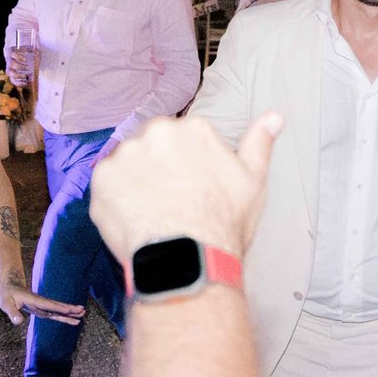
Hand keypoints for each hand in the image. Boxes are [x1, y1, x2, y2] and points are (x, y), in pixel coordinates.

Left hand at [0, 274, 85, 328]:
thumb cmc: (6, 294)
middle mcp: (40, 303)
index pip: (47, 305)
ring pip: (58, 310)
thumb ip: (12, 312)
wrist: (8, 287)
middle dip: (69, 308)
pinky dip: (64, 316)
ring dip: (70, 312)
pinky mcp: (42, 310)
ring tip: (83, 313)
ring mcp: (42, 306)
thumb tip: (18, 322)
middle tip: (82, 310)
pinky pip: (54, 314)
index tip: (68, 309)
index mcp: (33, 300)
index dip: (57, 307)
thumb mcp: (5, 303)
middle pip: (57, 306)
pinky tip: (72, 319)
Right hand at [5, 42, 36, 86]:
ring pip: (10, 73)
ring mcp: (10, 69)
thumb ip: (34, 52)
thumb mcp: (33, 52)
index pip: (12, 53)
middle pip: (11, 64)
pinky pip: (13, 81)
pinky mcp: (12, 77)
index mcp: (13, 53)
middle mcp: (10, 61)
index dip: (18, 56)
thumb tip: (37, 51)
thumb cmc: (30, 55)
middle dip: (20, 66)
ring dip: (18, 75)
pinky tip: (26, 83)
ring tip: (27, 76)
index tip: (26, 59)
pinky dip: (19, 83)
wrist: (26, 61)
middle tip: (28, 68)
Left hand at [89, 112, 280, 263]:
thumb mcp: (253, 181)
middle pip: (152, 145)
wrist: (187, 261)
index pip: (181, 139)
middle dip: (157, 167)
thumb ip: (259, 142)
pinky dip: (116, 199)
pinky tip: (135, 218)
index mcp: (192, 129)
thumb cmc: (224, 223)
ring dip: (135, 181)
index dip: (184, 166)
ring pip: (128, 163)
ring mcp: (126, 154)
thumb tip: (275, 116)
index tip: (189, 188)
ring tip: (152, 212)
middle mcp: (156, 133)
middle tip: (169, 200)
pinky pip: (107, 184)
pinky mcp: (102, 178)